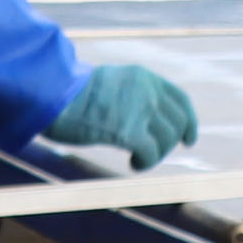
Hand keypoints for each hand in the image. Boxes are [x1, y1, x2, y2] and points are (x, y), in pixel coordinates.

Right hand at [49, 63, 197, 167]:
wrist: (54, 94)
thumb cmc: (71, 93)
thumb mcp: (110, 83)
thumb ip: (129, 94)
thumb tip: (137, 116)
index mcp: (144, 77)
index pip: (180, 100)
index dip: (189, 121)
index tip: (188, 139)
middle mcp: (148, 91)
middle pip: (178, 122)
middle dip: (171, 143)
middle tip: (154, 154)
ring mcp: (140, 110)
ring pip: (167, 140)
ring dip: (156, 155)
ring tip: (138, 160)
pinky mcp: (128, 131)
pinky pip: (151, 153)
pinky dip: (146, 162)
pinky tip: (133, 164)